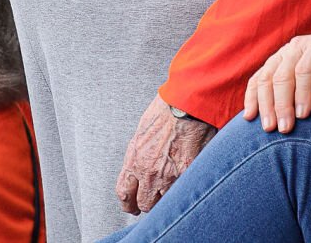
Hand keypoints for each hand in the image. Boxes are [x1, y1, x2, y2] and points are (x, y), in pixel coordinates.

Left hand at [114, 97, 215, 214]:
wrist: (186, 105)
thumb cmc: (166, 111)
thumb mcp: (142, 132)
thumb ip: (140, 154)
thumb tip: (140, 166)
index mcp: (135, 159)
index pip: (124, 192)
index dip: (128, 203)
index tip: (131, 206)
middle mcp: (149, 171)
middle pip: (144, 204)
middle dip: (148, 203)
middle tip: (153, 202)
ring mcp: (169, 176)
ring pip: (164, 204)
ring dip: (166, 200)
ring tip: (171, 193)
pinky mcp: (187, 174)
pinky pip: (181, 193)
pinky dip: (183, 191)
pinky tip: (185, 186)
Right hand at [242, 34, 310, 132]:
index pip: (304, 69)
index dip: (302, 93)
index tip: (303, 117)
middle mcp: (298, 46)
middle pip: (282, 75)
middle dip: (281, 104)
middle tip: (284, 129)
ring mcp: (283, 53)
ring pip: (265, 77)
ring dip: (264, 103)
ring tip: (268, 128)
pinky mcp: (274, 62)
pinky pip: (257, 78)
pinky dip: (251, 97)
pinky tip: (250, 116)